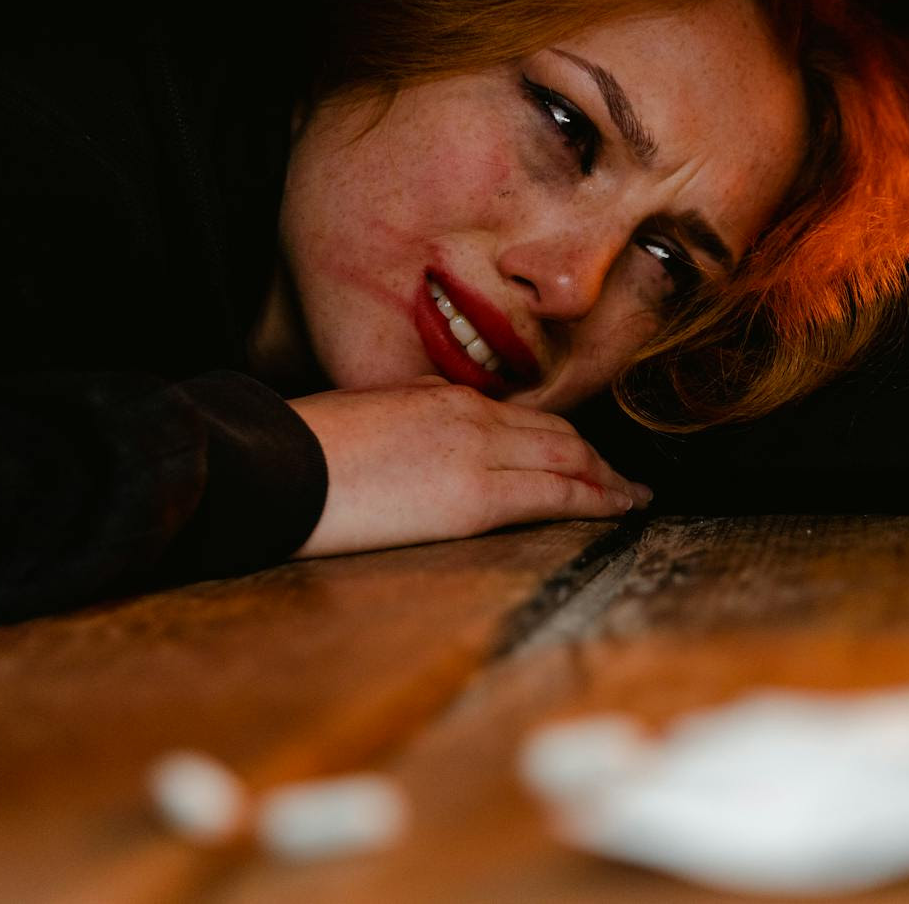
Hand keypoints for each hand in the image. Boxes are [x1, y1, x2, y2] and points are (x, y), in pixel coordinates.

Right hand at [288, 377, 650, 556]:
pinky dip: (595, 501)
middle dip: (597, 460)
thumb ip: (414, 426)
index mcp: (441, 396)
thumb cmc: (304, 450)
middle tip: (624, 482)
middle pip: (557, 435)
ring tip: (630, 499)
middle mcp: (469, 415)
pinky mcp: (473, 499)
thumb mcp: (368, 418)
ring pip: (567, 460)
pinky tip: (617, 510)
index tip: (584, 455)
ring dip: (606, 481)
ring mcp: (476, 453)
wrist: (277, 467)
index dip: (562, 438)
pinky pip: (554, 495)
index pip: (522, 418)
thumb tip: (434, 445)